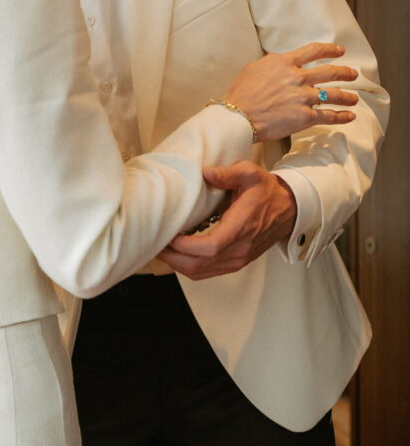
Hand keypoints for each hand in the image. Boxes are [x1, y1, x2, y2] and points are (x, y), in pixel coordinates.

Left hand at [158, 161, 295, 278]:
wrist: (288, 210)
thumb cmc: (267, 191)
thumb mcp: (250, 173)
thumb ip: (227, 173)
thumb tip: (206, 173)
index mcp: (241, 227)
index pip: (211, 247)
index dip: (186, 246)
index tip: (170, 235)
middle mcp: (239, 249)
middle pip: (200, 265)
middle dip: (174, 258)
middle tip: (156, 243)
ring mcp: (238, 259)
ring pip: (201, 272)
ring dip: (178, 264)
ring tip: (162, 248)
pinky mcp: (235, 262)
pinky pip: (207, 272)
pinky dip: (189, 266)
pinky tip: (178, 253)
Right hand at [224, 42, 358, 140]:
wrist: (237, 117)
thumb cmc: (240, 93)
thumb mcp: (255, 68)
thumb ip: (273, 64)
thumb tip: (283, 63)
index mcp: (284, 62)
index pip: (314, 50)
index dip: (331, 50)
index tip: (340, 51)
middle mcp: (297, 77)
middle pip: (330, 72)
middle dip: (346, 72)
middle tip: (353, 74)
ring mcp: (303, 97)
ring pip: (334, 94)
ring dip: (348, 96)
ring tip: (355, 98)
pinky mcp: (305, 117)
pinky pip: (329, 116)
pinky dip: (343, 116)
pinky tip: (350, 116)